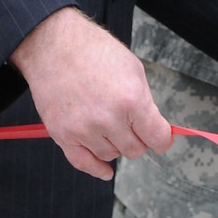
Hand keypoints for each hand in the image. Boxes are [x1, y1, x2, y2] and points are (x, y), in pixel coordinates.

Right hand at [10, 7, 172, 179]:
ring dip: (115, 145)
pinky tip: (105, 171)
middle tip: (134, 127)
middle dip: (139, 140)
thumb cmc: (95, 52)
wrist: (54, 46)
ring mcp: (84, 130)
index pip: (157, 137)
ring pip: (111, 155)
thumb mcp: (133, 69)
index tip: (162, 139)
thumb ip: (145, 102)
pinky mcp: (63, 135)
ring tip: (110, 125)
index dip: (162, 139)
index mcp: (132, 100)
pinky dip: (97, 169)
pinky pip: (83, 163)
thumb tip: (154, 126)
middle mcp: (108, 119)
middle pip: (135, 150)